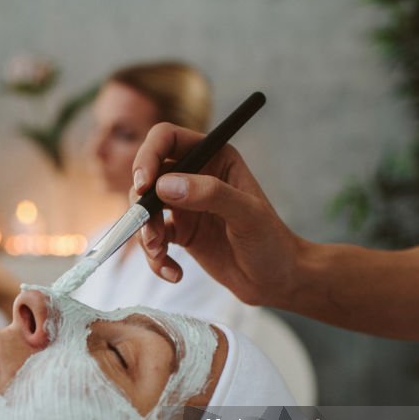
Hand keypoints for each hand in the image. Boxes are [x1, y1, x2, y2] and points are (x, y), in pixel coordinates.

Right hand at [131, 122, 306, 306]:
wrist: (277, 280)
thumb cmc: (272, 243)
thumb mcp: (248, 215)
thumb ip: (210, 194)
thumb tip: (164, 185)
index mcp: (214, 156)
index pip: (167, 139)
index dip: (148, 156)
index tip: (143, 185)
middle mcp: (195, 175)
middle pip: (147, 175)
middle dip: (141, 204)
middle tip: (149, 232)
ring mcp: (184, 205)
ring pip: (144, 209)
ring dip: (145, 235)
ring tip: (160, 255)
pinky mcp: (180, 233)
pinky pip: (152, 240)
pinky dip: (155, 258)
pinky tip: (173, 273)